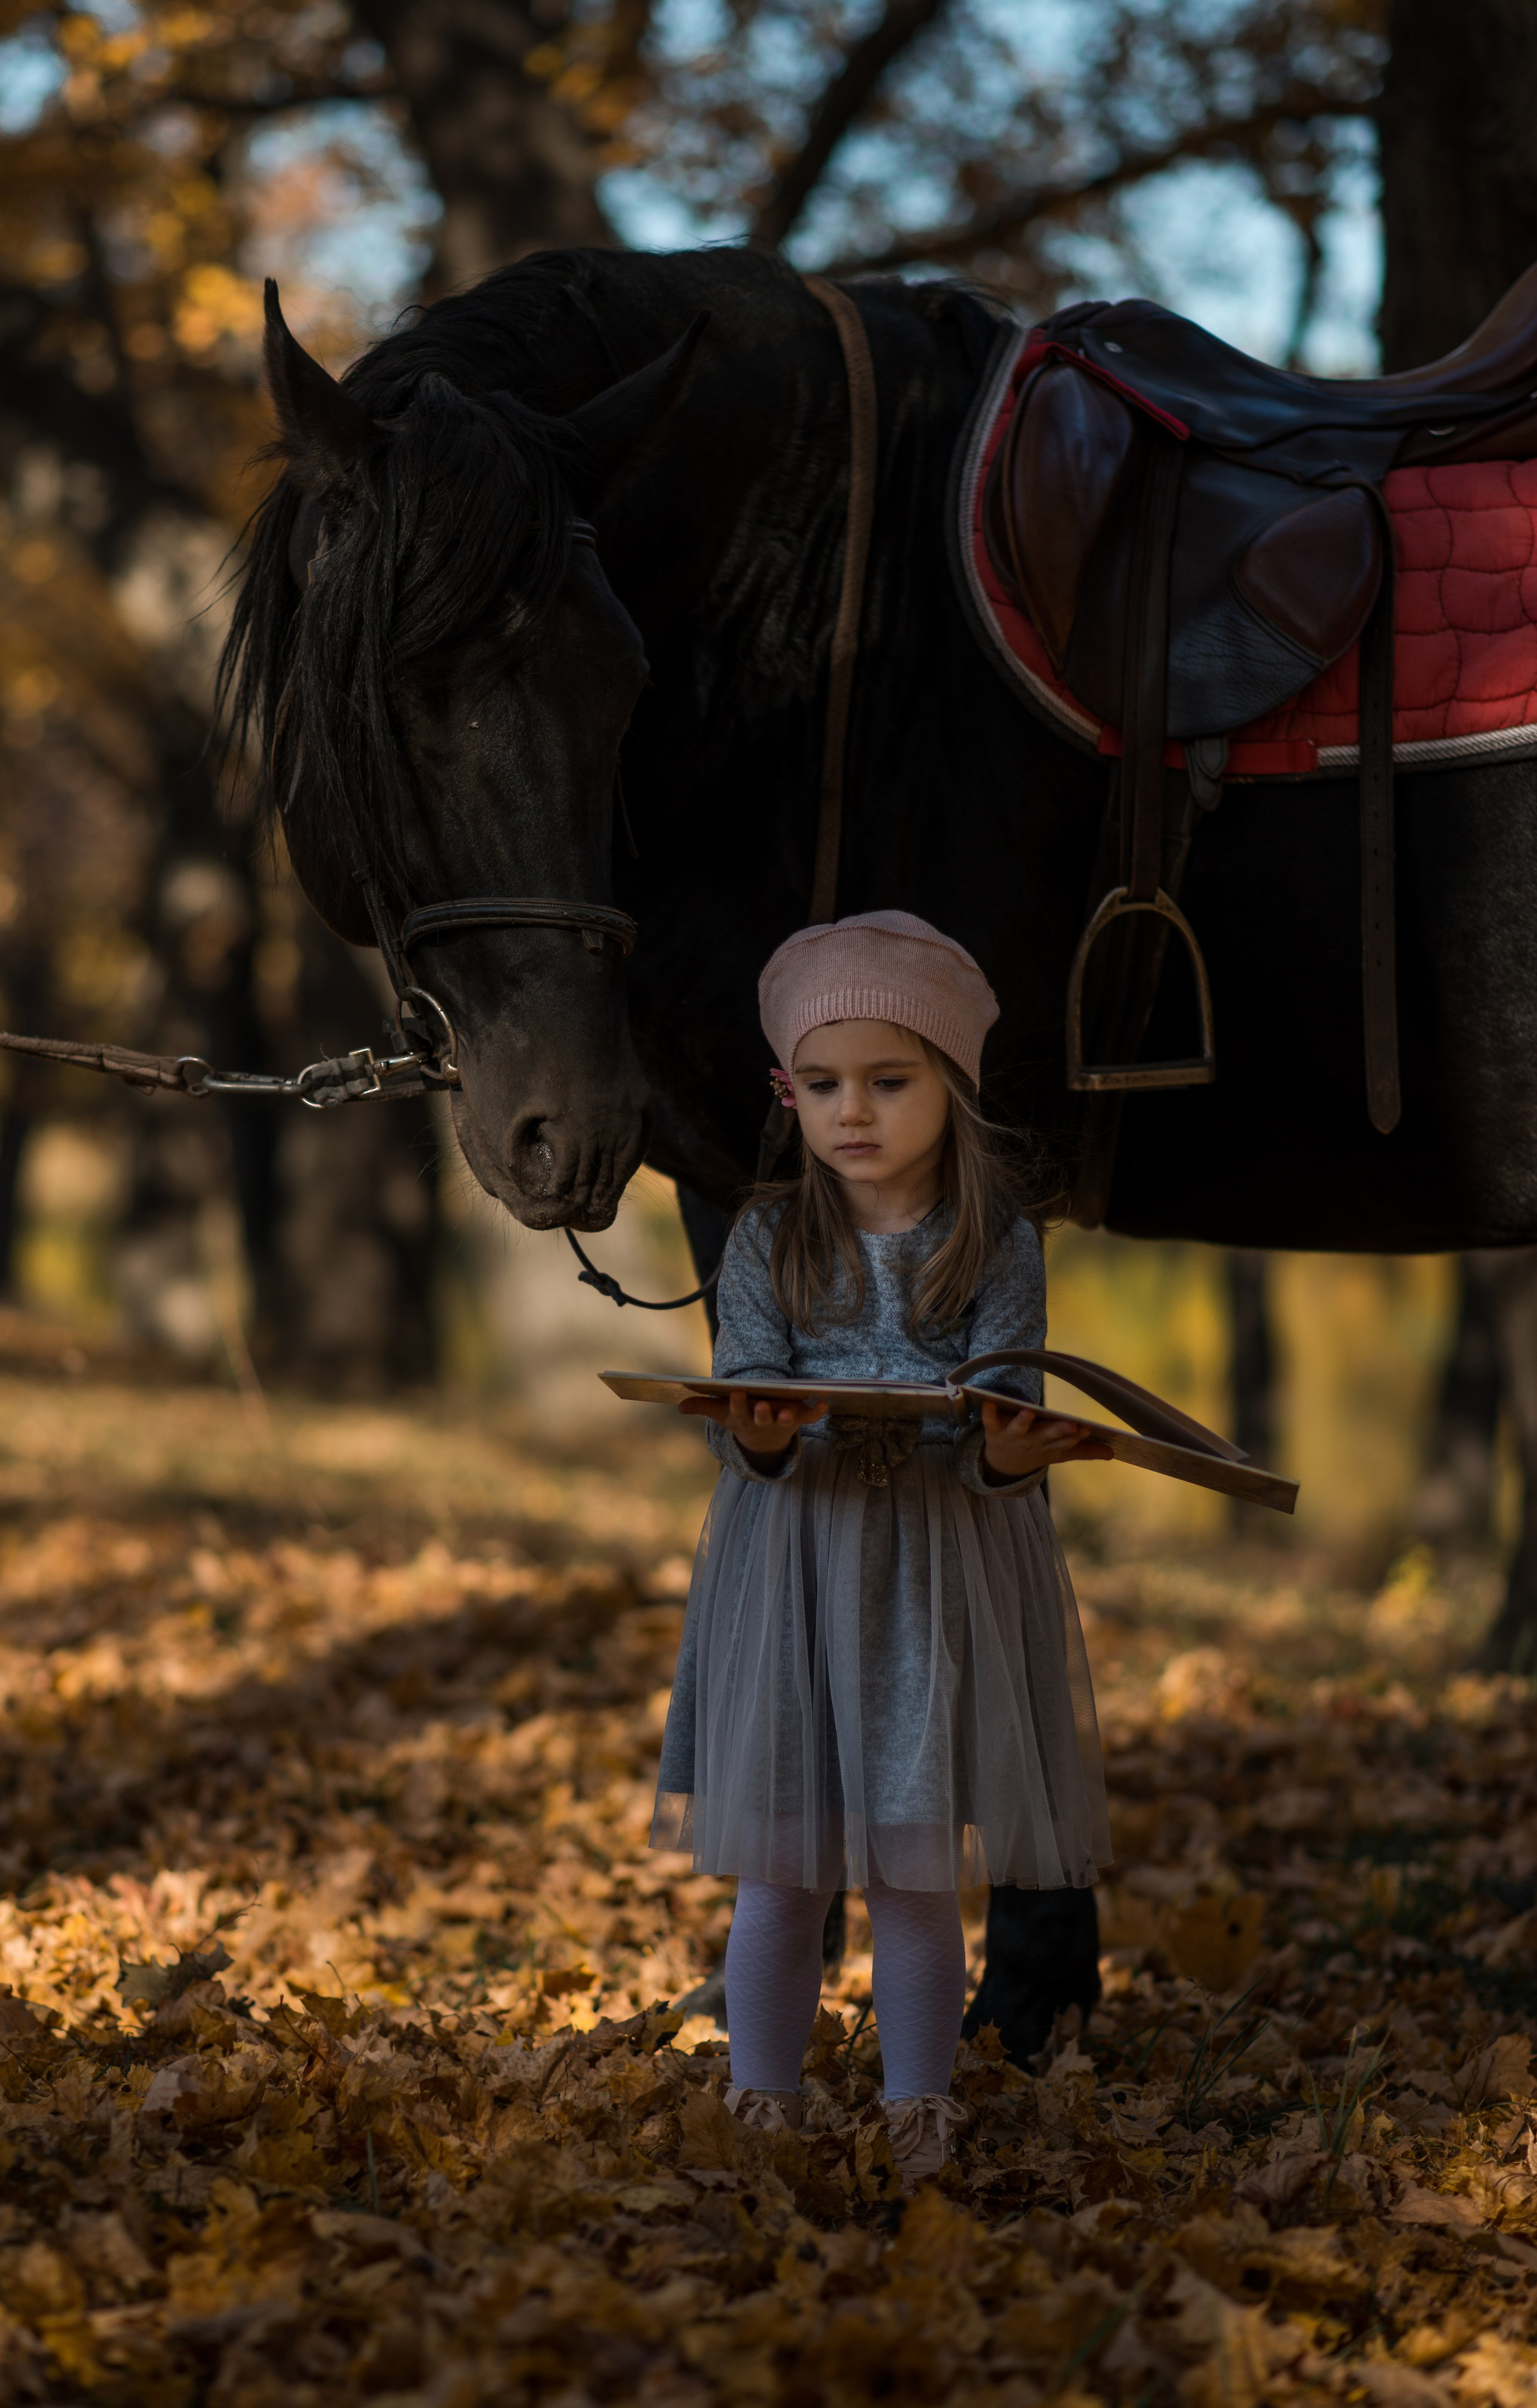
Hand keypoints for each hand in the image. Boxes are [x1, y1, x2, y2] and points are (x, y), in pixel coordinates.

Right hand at [678, 1389, 828, 1457]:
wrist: (764, 1443)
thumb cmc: (741, 1420)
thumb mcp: (722, 1414)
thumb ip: (702, 1406)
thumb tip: (679, 1404)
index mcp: (743, 1417)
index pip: (739, 1410)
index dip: (738, 1403)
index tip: (737, 1392)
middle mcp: (763, 1420)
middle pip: (762, 1418)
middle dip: (762, 1413)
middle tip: (761, 1406)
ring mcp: (781, 1421)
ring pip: (786, 1420)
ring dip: (788, 1416)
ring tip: (790, 1411)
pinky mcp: (798, 1420)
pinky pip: (810, 1416)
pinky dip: (818, 1412)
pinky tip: (825, 1403)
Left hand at [979, 1395, 1113, 1481]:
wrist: (1003, 1464)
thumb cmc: (1036, 1451)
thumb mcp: (1060, 1453)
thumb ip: (1085, 1451)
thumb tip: (1112, 1453)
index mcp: (1050, 1446)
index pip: (1066, 1440)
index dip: (1075, 1435)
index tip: (1087, 1429)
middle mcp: (1033, 1441)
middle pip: (1047, 1435)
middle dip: (1059, 1430)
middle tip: (1072, 1424)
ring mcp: (1013, 1436)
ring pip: (1019, 1428)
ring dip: (1024, 1421)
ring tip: (1029, 1411)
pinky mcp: (994, 1430)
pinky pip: (990, 1421)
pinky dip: (988, 1413)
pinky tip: (988, 1402)